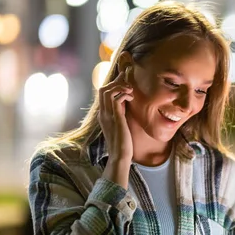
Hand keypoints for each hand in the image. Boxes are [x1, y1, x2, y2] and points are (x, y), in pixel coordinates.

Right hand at [98, 70, 133, 187]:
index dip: (113, 83)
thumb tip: (127, 103)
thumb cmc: (123, 142)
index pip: (103, 93)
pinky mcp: (115, 118)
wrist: (120, 156)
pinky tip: (131, 97)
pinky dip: (123, 93)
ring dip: (120, 86)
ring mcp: (107, 115)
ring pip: (107, 91)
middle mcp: (102, 113)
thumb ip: (121, 113)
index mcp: (103, 114)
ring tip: (130, 90)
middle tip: (128, 81)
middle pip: (103, 88)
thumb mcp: (121, 124)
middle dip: (116, 81)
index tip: (124, 77)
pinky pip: (115, 98)